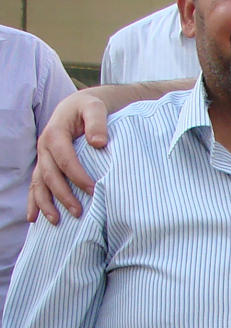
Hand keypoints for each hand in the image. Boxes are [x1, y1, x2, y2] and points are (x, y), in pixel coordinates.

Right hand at [28, 91, 108, 223]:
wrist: (78, 105)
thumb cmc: (89, 108)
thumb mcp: (95, 108)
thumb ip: (97, 123)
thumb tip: (98, 143)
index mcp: (55, 133)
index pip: (65, 160)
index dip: (78, 176)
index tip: (93, 190)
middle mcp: (44, 147)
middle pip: (51, 175)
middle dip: (63, 195)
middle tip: (78, 213)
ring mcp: (42, 156)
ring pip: (39, 183)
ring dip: (45, 203)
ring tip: (55, 221)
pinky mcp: (44, 163)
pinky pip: (36, 184)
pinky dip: (34, 201)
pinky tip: (34, 218)